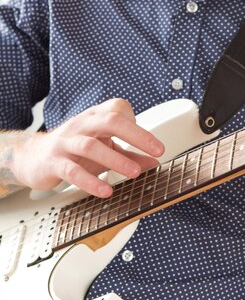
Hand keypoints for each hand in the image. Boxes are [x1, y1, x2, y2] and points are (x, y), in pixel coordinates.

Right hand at [13, 98, 163, 197]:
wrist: (32, 157)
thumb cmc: (73, 151)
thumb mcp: (103, 149)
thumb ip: (128, 155)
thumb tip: (153, 162)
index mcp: (94, 117)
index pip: (118, 108)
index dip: (135, 122)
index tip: (150, 142)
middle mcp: (81, 125)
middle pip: (110, 121)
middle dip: (136, 135)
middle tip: (157, 150)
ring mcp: (66, 143)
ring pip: (90, 146)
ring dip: (115, 159)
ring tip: (134, 173)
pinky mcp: (54, 162)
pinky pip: (72, 171)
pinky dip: (90, 181)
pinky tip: (105, 190)